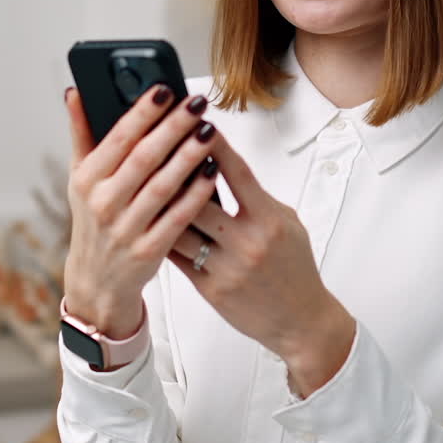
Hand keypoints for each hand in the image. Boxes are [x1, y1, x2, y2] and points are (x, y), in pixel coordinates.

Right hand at [63, 85, 219, 336]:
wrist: (98, 280)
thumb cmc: (94, 219)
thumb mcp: (80, 178)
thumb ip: (81, 133)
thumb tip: (75, 92)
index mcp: (87, 180)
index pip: (116, 138)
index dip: (142, 112)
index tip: (165, 89)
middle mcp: (103, 203)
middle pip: (143, 158)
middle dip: (173, 127)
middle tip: (197, 103)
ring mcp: (126, 229)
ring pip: (163, 186)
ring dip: (188, 156)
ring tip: (209, 131)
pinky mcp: (149, 251)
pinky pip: (177, 217)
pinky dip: (196, 194)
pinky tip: (213, 171)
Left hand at [167, 127, 356, 393]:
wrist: (300, 320)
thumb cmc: (295, 267)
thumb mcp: (287, 225)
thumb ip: (257, 198)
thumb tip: (226, 168)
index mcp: (269, 219)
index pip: (238, 172)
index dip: (215, 145)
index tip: (196, 122)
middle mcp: (247, 241)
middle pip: (200, 197)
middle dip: (177, 170)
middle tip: (155, 147)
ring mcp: (227, 266)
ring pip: (181, 227)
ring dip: (161, 203)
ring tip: (141, 180)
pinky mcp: (210, 288)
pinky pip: (178, 256)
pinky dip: (162, 235)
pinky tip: (147, 219)